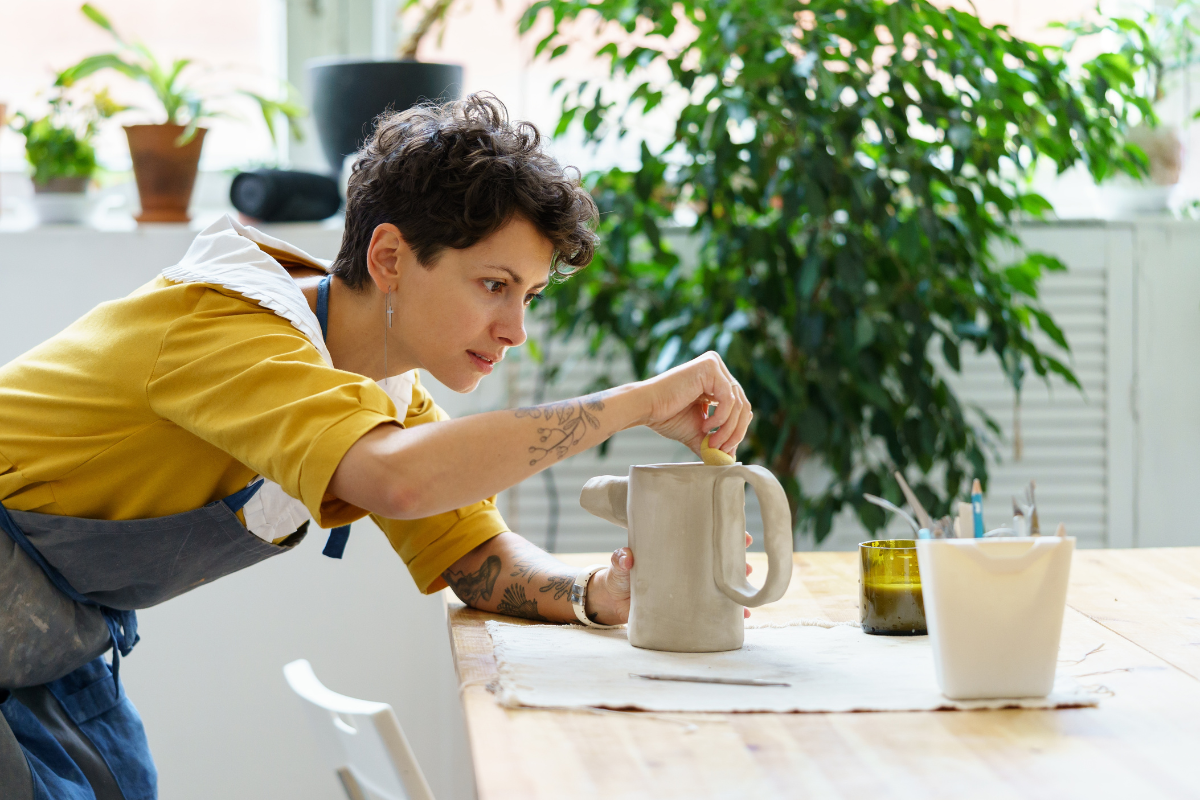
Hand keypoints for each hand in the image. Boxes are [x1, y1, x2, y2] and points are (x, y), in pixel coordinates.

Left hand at [585, 534, 755, 623]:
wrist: (612, 601)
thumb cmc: (619, 575)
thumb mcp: (619, 564)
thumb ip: (621, 559)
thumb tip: (627, 557)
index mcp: (675, 549)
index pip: (703, 536)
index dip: (724, 533)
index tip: (741, 534)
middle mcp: (686, 567)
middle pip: (717, 561)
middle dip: (736, 563)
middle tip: (747, 568)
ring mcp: (687, 587)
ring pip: (718, 585)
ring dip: (734, 590)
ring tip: (744, 595)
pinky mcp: (684, 607)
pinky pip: (709, 609)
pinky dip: (723, 614)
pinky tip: (739, 620)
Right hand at [635, 351, 751, 454]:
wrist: (646, 408)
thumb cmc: (666, 416)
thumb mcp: (697, 431)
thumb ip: (715, 440)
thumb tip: (732, 458)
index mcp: (716, 380)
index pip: (740, 406)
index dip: (737, 430)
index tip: (725, 450)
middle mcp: (717, 369)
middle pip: (743, 405)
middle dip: (735, 432)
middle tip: (722, 450)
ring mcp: (714, 365)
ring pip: (739, 403)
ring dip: (728, 429)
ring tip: (712, 443)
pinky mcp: (710, 367)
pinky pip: (729, 398)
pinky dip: (721, 418)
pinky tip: (705, 426)